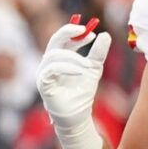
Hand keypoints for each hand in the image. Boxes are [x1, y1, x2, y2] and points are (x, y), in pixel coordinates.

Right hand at [34, 14, 109, 148]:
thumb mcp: (94, 69)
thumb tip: (105, 34)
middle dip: (69, 33)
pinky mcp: (42, 84)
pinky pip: (51, 68)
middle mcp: (48, 64)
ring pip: (54, 54)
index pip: (63, 39)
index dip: (75, 32)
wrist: (78, 116)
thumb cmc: (83, 93)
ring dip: (73, 56)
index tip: (92, 34)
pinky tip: (81, 71)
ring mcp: (43, 73)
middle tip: (87, 32)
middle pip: (54, 40)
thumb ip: (98, 52)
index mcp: (59, 58)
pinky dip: (67, 67)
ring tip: (88, 66)